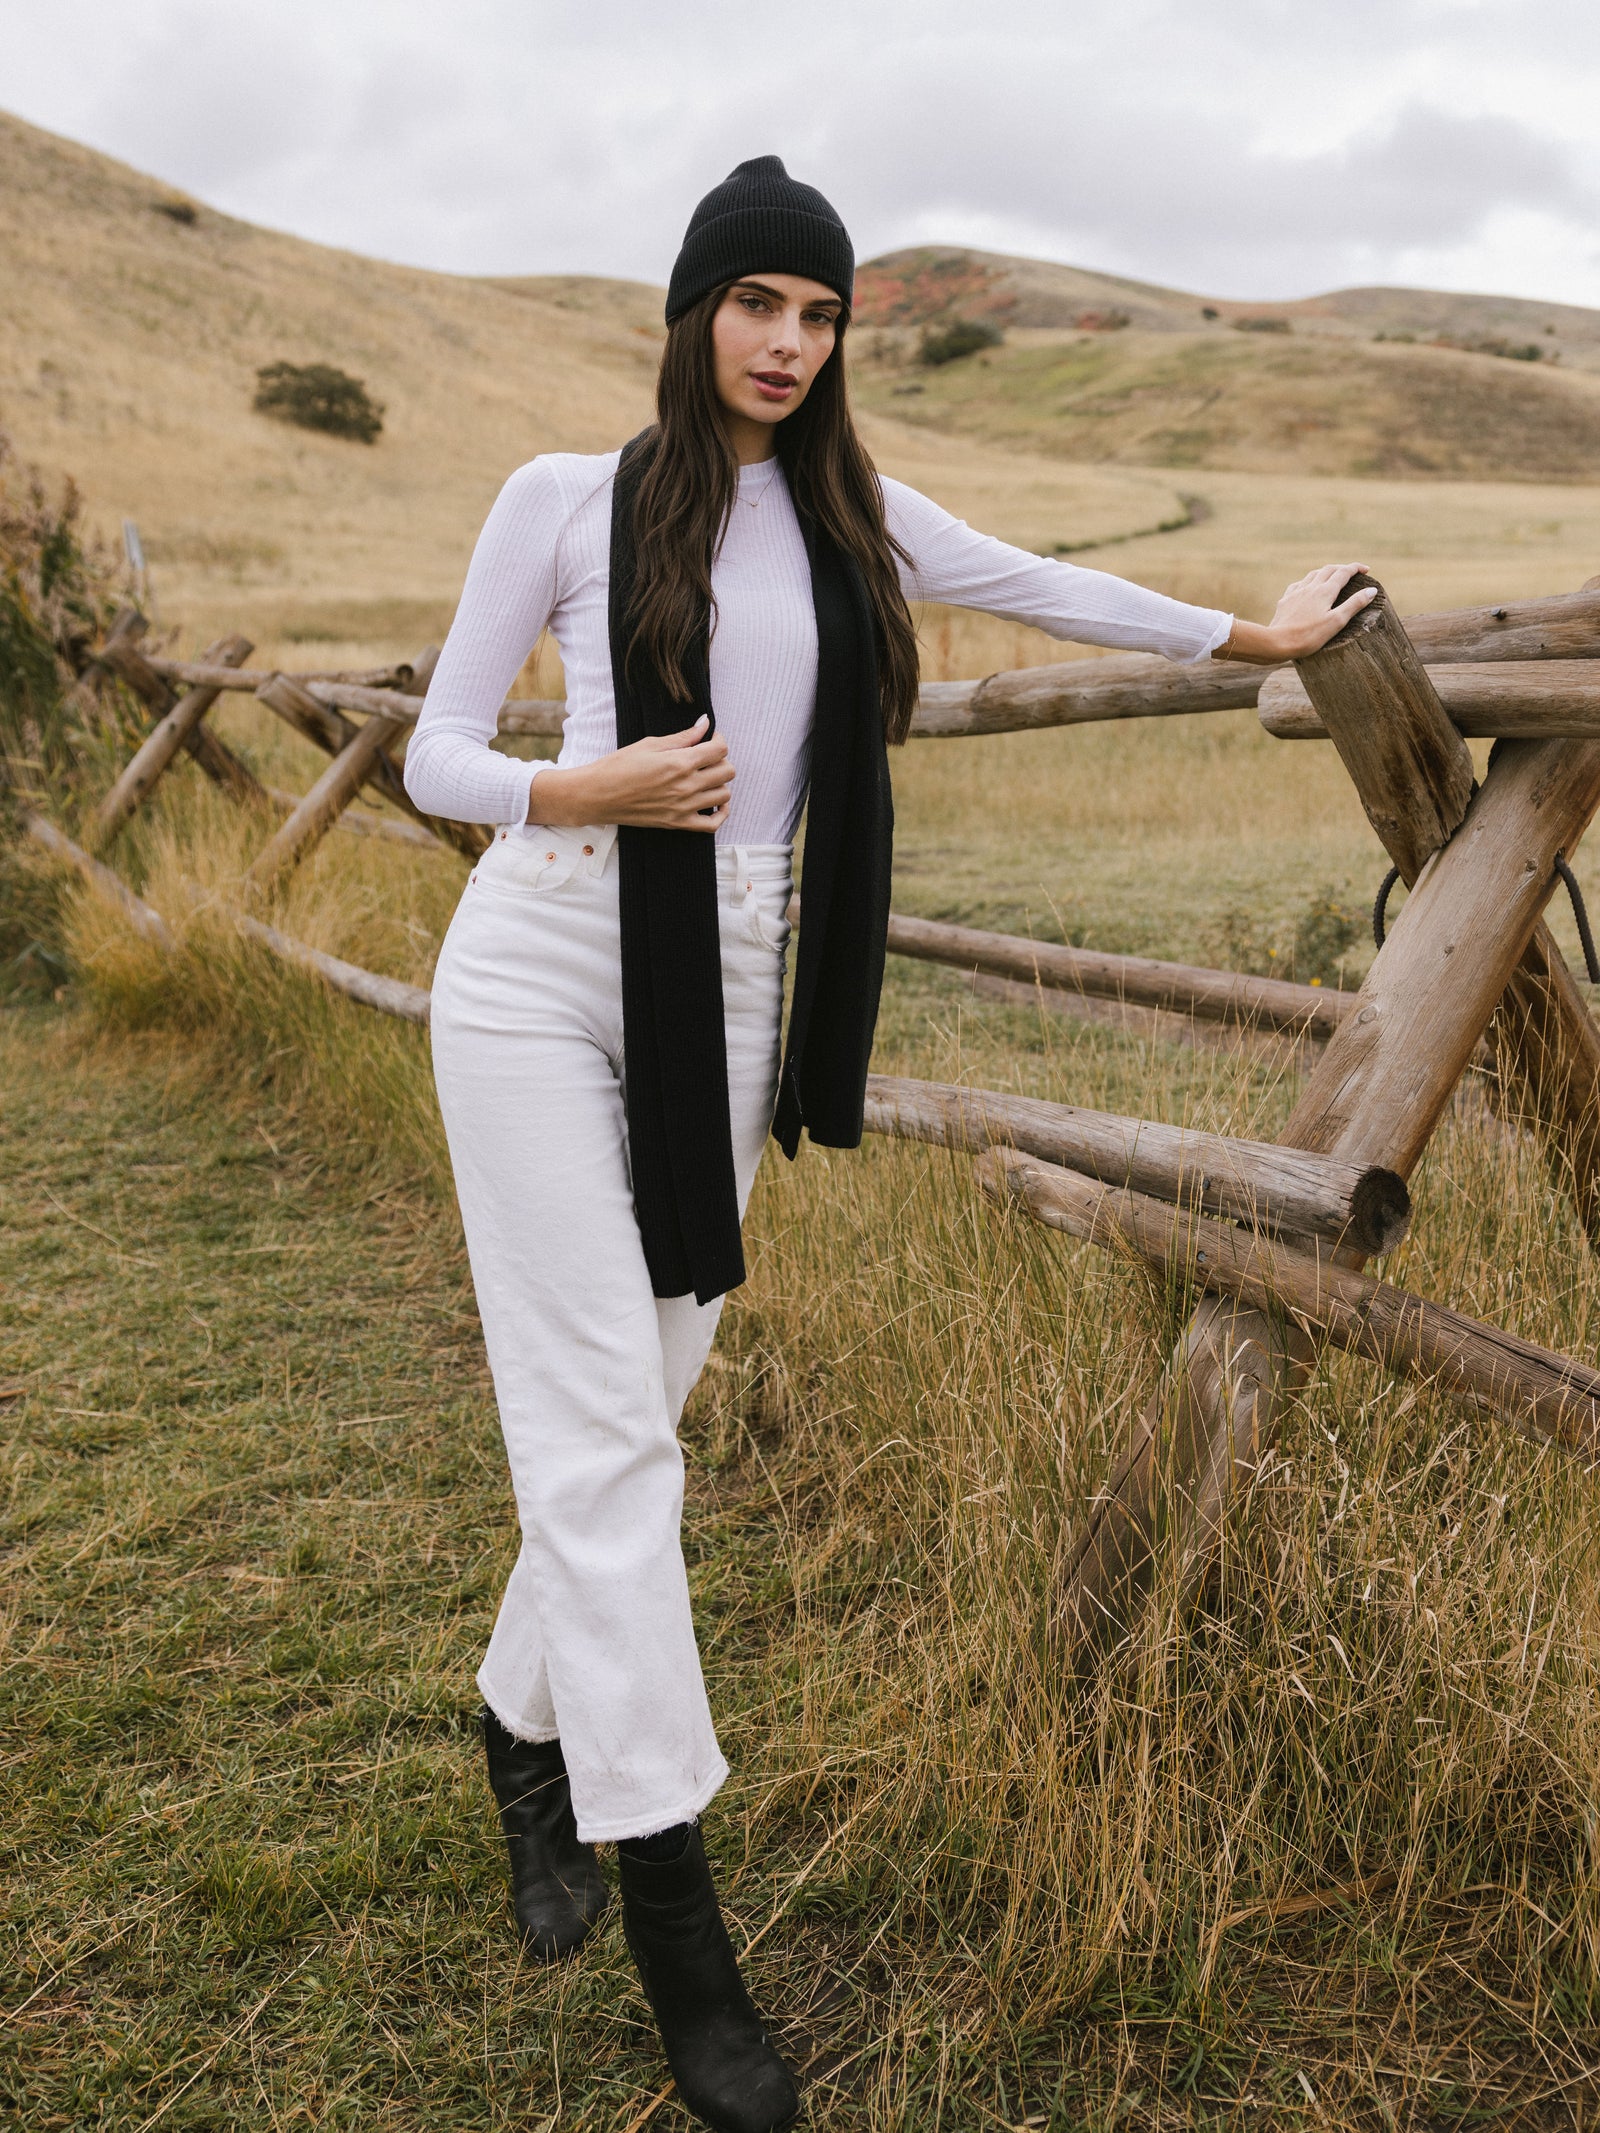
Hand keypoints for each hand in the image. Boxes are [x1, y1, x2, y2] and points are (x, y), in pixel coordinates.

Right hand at [526, 716, 733, 831]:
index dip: (719, 739)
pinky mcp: (678, 824)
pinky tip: (715, 802)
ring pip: (724, 795)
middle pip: (727, 771)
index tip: (710, 738)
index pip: (720, 749)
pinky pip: (712, 824)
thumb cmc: (619, 766)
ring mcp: (684, 807)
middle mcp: (686, 786)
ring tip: (705, 777)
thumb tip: (704, 723)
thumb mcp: (650, 744)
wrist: (597, 795)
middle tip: (706, 757)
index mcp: (680, 762)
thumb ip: (683, 737)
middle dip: (721, 760)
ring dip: (719, 783)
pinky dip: (720, 814)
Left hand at [1215, 563, 1378, 663]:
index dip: (1356, 568)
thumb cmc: (1309, 636)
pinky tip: (1307, 587)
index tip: (1366, 570)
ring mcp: (1296, 592)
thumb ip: (1354, 604)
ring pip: (1313, 575)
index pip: (1344, 572)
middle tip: (1352, 573)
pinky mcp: (1285, 601)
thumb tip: (1371, 590)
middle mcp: (1310, 587)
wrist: (1276, 642)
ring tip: (1332, 576)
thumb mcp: (1337, 621)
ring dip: (1325, 572)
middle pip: (1329, 569)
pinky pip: (1298, 584)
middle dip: (1342, 568)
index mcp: (1325, 591)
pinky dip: (1308, 581)